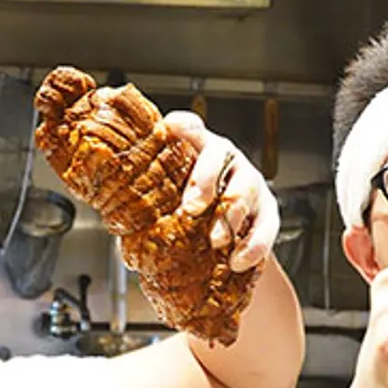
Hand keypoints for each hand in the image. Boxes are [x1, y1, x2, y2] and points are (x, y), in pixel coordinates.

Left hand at [162, 111, 277, 272]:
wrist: (221, 246)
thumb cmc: (185, 218)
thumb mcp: (166, 205)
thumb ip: (148, 205)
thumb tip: (118, 221)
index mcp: (195, 150)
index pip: (190, 127)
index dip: (182, 126)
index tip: (170, 128)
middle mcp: (225, 159)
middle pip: (218, 154)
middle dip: (204, 179)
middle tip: (191, 208)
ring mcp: (250, 182)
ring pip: (245, 188)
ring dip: (229, 215)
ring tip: (215, 242)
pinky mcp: (269, 211)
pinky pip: (266, 225)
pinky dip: (253, 246)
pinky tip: (237, 262)